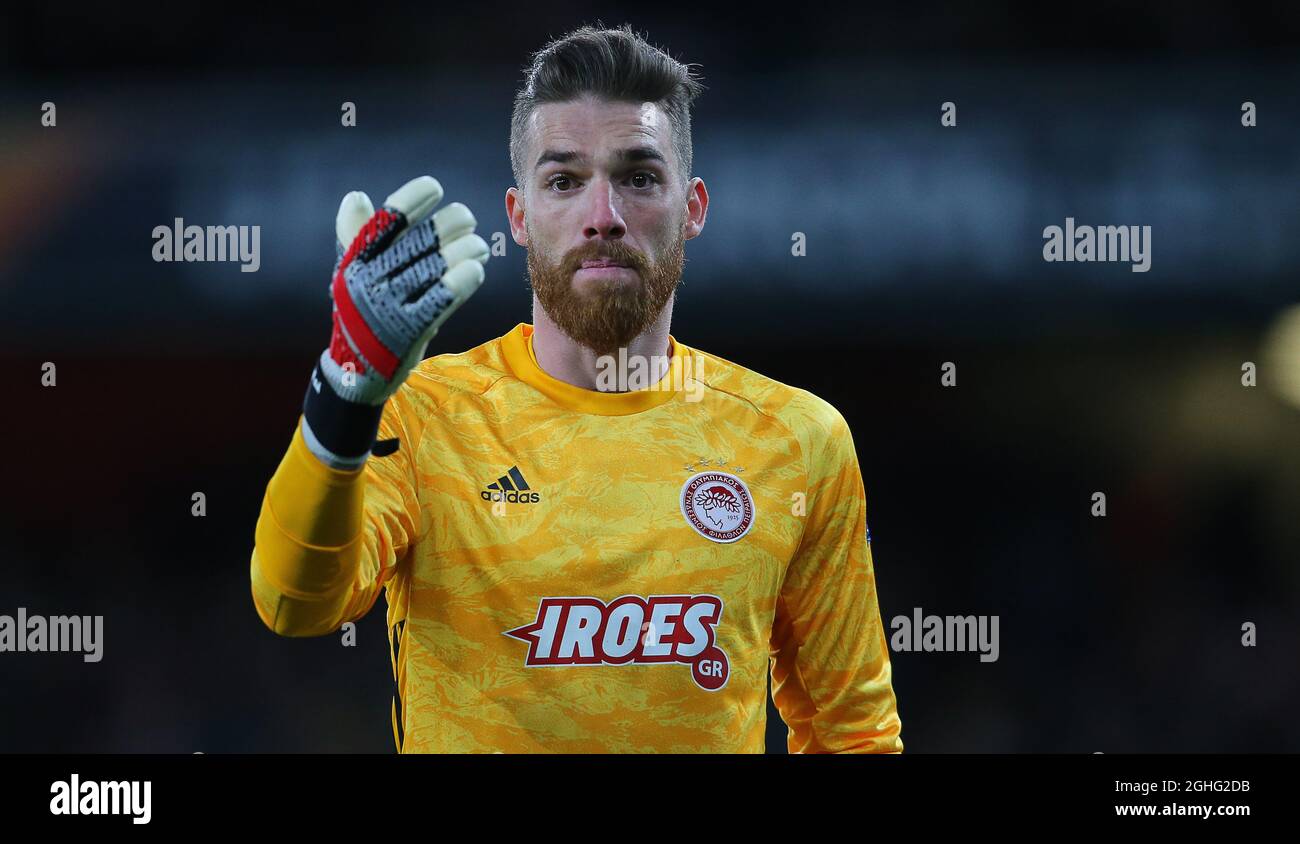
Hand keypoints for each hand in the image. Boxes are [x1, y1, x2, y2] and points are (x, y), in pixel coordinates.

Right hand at [322, 175, 488, 404]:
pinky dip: (461, 282)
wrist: (355, 371)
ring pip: (434, 268)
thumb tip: (355, 197)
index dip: (411, 199)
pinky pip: (441, 300)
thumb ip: (357, 237)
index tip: (434, 188)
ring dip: (463, 251)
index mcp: (354, 261)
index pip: (385, 221)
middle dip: (448, 224)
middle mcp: (368, 281)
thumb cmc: (361, 313)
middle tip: (467, 218)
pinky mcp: (408, 331)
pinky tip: (476, 269)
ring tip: (479, 244)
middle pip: (417, 242)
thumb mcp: (351, 275)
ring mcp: (388, 308)